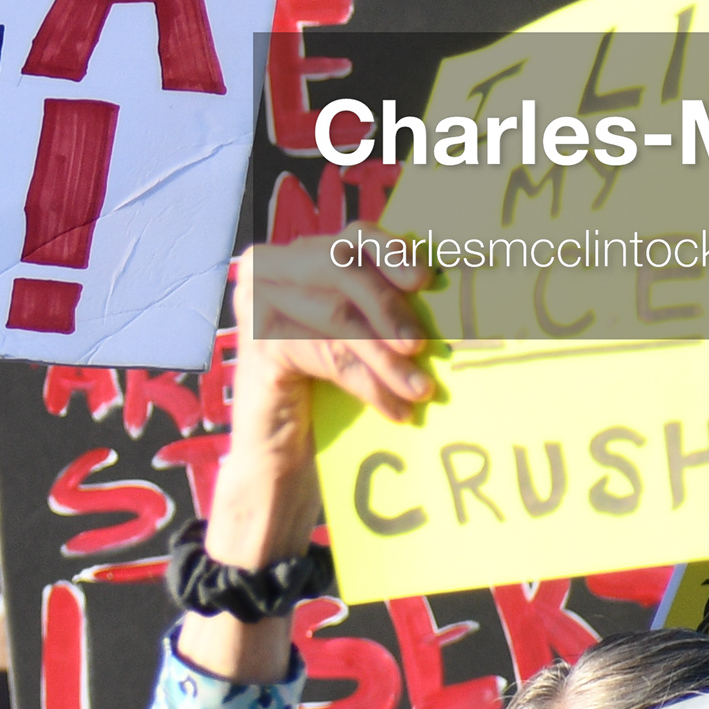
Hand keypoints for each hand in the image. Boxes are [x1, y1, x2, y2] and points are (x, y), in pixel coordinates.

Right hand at [181, 246, 429, 679]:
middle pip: (343, 268)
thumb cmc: (329, 400)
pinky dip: (365, 383)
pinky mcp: (257, 354)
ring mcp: (256, 311)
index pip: (352, 238)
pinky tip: (394, 409)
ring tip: (420, 389)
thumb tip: (452, 290)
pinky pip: (324, 356)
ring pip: (337, 316)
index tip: (426, 277)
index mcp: (299, 259)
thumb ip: (385, 310)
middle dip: (390, 307)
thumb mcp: (362, 343)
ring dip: (385, 355)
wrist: (280, 470)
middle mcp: (269, 274)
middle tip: (422, 347)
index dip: (390, 251)